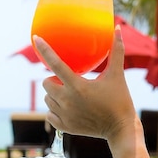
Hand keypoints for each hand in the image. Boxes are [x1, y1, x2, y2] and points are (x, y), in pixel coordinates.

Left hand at [35, 26, 137, 140]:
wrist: (120, 129)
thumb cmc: (120, 100)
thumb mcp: (117, 74)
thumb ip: (117, 51)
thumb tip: (118, 28)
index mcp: (78, 86)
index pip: (56, 64)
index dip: (45, 50)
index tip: (36, 39)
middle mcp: (68, 101)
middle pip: (47, 83)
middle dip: (53, 79)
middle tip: (67, 79)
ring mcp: (65, 115)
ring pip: (47, 98)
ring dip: (54, 94)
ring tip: (69, 94)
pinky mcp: (65, 127)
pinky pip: (49, 114)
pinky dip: (55, 109)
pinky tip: (67, 107)